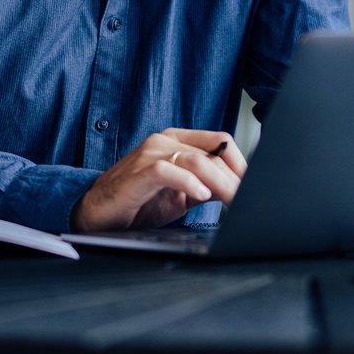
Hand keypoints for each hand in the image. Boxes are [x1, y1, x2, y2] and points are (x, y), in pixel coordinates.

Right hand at [71, 129, 248, 232]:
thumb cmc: (138, 202)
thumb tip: (238, 191)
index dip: (242, 165)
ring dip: (220, 183)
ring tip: (233, 202)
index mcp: (178, 141)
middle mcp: (165, 141)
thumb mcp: (180, 194)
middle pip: (214, 152)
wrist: (96, 212)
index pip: (221, 143)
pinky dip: (188, 182)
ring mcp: (150, 153)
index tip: (257, 187)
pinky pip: (168, 170)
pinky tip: (200, 195)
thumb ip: (205, 186)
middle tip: (250, 200)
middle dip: (236, 179)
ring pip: (196, 160)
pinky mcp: (138, 172)